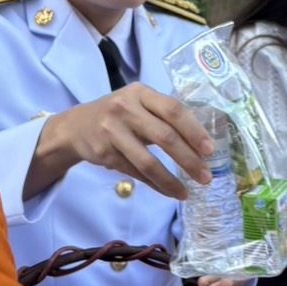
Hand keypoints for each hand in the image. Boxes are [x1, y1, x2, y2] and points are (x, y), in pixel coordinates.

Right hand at [31, 85, 212, 200]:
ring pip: (147, 161)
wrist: (76, 126)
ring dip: (170, 180)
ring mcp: (112, 131)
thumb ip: (164, 116)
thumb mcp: (139, 104)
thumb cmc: (119, 115)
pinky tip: (169, 191)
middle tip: (206, 177)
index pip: (173, 110)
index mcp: (140, 93)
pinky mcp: (105, 152)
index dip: (194, 130)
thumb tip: (202, 144)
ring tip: (187, 192)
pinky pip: (135, 172)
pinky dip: (155, 185)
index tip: (210, 150)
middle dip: (188, 160)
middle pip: (164, 136)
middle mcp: (125, 108)